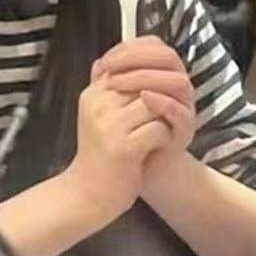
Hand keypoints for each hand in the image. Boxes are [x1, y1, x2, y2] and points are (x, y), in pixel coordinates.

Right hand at [66, 78, 171, 222]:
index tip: (161, 90)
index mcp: (93, 94)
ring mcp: (109, 126)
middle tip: (168, 110)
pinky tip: (158, 145)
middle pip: (143, 82)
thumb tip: (112, 60)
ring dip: (164, 116)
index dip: (151, 75)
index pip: (128, 66)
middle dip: (161, 95)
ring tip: (162, 127)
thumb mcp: (97, 115)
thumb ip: (107, 88)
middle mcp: (98, 105)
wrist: (87, 195)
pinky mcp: (123, 148)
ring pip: (153, 103)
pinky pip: (157, 129)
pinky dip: (164, 137)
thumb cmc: (98, 154)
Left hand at [93, 36, 195, 159]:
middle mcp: (177, 87)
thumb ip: (113, 83)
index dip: (131, 47)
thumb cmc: (132, 135)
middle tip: (111, 67)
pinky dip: (163, 102)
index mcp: (164, 75)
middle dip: (137, 58)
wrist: (144, 170)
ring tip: (119, 82)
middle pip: (167, 57)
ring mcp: (185, 107)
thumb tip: (97, 65)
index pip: (154, 46)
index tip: (107, 59)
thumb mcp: (119, 105)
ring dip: (147, 77)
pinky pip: (180, 111)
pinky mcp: (186, 130)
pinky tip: (144, 98)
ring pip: (177, 80)